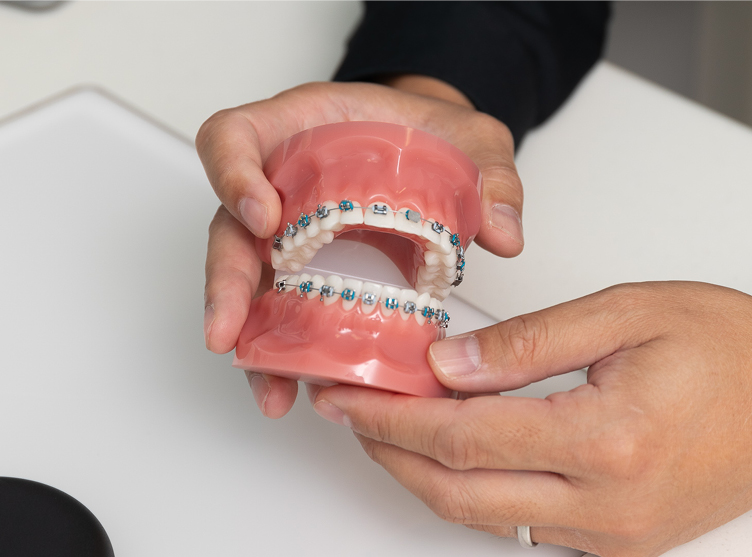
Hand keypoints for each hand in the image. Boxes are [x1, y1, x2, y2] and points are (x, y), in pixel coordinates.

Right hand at [197, 77, 524, 417]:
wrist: (430, 150)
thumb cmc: (431, 133)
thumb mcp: (471, 139)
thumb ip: (489, 174)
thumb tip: (504, 235)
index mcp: (300, 130)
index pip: (232, 139)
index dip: (232, 176)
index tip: (264, 217)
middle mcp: (279, 184)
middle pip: (227, 230)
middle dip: (225, 283)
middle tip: (227, 332)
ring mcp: (287, 233)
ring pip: (247, 283)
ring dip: (250, 337)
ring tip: (268, 387)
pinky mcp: (306, 272)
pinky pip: (282, 310)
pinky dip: (285, 352)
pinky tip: (297, 386)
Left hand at [312, 282, 751, 555]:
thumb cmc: (728, 346)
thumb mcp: (625, 314)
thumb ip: (528, 342)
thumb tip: (447, 364)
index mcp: (607, 439)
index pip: (461, 437)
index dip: (392, 419)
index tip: (349, 400)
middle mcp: (608, 505)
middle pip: (458, 492)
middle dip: (391, 454)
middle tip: (352, 417)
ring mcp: (614, 535)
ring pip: (483, 515)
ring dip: (425, 474)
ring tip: (390, 430)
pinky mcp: (619, 542)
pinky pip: (522, 524)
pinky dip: (473, 489)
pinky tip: (453, 454)